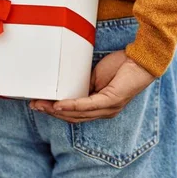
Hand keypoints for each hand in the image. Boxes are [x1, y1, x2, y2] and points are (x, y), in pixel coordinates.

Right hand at [30, 50, 154, 122]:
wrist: (142, 59)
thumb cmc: (122, 66)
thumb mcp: (97, 76)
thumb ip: (84, 84)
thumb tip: (68, 87)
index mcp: (100, 108)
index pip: (75, 115)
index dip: (56, 113)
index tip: (39, 105)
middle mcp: (104, 112)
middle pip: (73, 118)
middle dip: (51, 113)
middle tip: (34, 105)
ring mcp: (109, 108)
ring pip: (78, 114)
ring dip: (57, 111)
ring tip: (42, 105)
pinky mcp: (112, 100)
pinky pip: (88, 105)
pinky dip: (72, 106)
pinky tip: (59, 104)